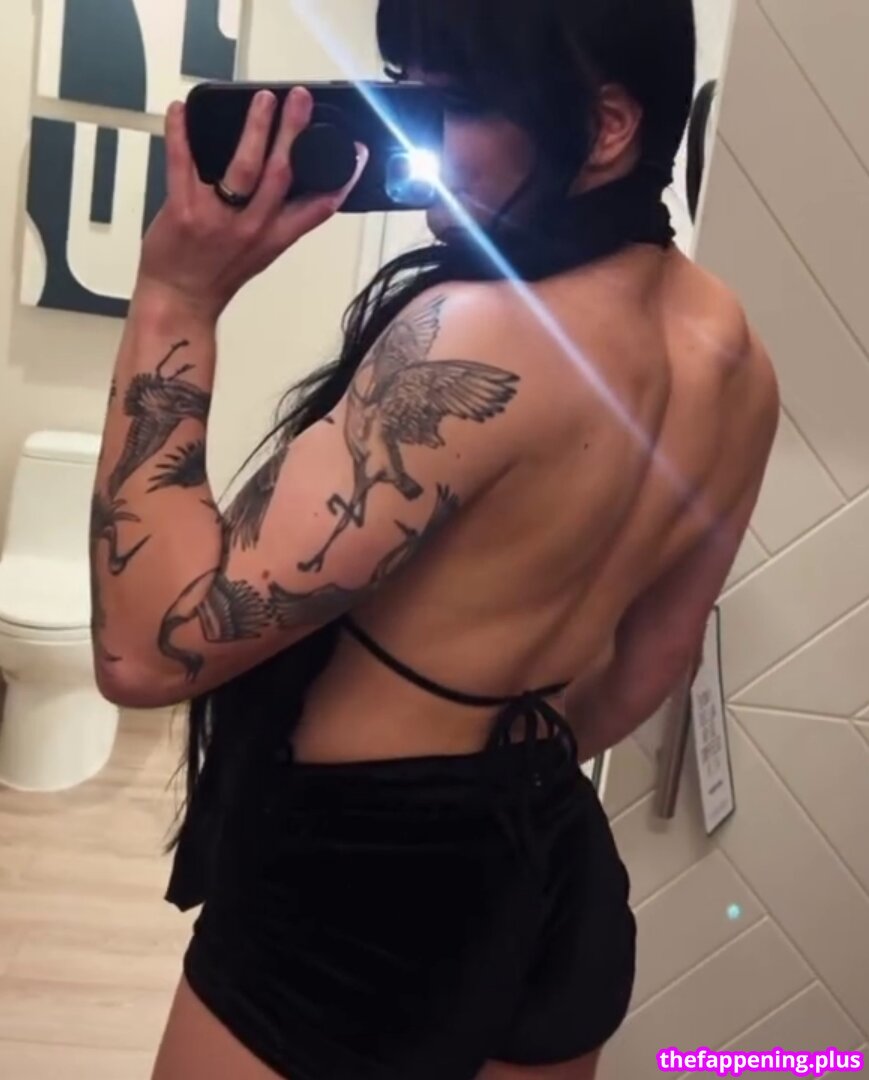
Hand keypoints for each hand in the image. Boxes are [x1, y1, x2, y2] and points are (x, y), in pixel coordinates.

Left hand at [137, 87, 367, 319]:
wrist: (179, 301)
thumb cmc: (216, 278)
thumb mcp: (262, 254)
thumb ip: (280, 222)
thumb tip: (294, 187)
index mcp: (274, 237)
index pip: (317, 208)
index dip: (341, 180)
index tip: (356, 153)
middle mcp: (251, 227)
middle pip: (281, 174)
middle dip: (294, 133)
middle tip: (301, 99)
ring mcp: (216, 219)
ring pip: (243, 167)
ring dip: (256, 129)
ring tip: (264, 100)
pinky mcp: (182, 211)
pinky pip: (182, 165)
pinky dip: (180, 135)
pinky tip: (181, 110)